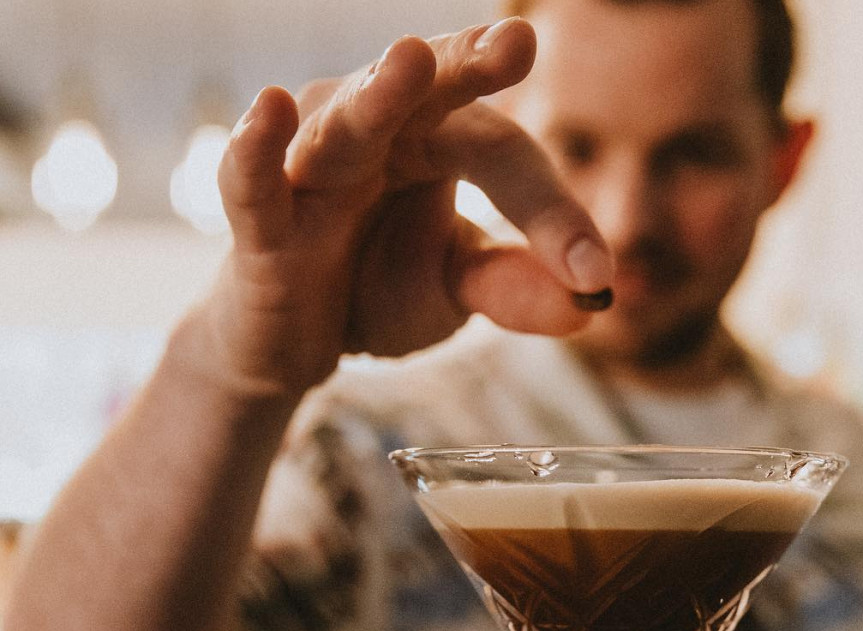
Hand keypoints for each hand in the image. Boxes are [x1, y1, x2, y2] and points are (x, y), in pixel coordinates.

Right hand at [203, 18, 612, 398]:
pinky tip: (271, 109)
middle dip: (469, 65)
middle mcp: (376, 128)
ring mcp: (311, 165)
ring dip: (377, 94)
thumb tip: (588, 306)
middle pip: (429, 92)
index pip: (503, 154)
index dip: (551, 212)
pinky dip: (255, 148)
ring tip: (411, 60)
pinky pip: (251, 180)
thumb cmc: (377, 286)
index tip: (594, 272)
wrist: (291, 340)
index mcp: (437, 137)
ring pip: (347, 123)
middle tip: (517, 42)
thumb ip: (510, 288)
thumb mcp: (454, 289)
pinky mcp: (258, 219)